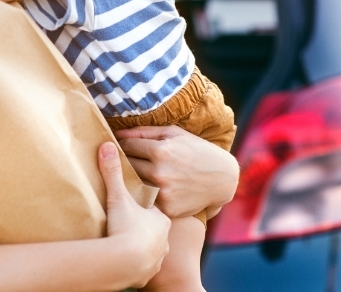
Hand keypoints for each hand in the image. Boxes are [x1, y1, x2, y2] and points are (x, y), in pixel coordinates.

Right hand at [99, 142, 169, 287]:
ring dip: (143, 246)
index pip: (154, 208)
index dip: (144, 207)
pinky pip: (146, 266)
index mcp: (161, 217)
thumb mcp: (118, 198)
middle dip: (145, 227)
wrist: (125, 263)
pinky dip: (139, 262)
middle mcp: (164, 237)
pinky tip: (130, 260)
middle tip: (130, 222)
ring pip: (153, 247)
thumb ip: (113, 172)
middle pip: (154, 230)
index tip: (134, 204)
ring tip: (129, 242)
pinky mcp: (149, 273)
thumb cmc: (125, 228)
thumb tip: (107, 146)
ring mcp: (159, 256)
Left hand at [116, 125, 238, 218]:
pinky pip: (147, 200)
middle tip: (125, 160)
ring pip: (134, 184)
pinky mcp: (167, 208)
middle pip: (128, 165)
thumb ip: (145, 131)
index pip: (127, 146)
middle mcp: (160, 172)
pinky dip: (147, 194)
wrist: (223, 179)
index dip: (122, 145)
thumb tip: (118, 133)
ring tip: (139, 173)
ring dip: (134, 178)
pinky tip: (153, 189)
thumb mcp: (175, 134)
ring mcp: (163, 192)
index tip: (121, 146)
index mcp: (161, 150)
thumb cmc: (197, 151)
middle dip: (126, 161)